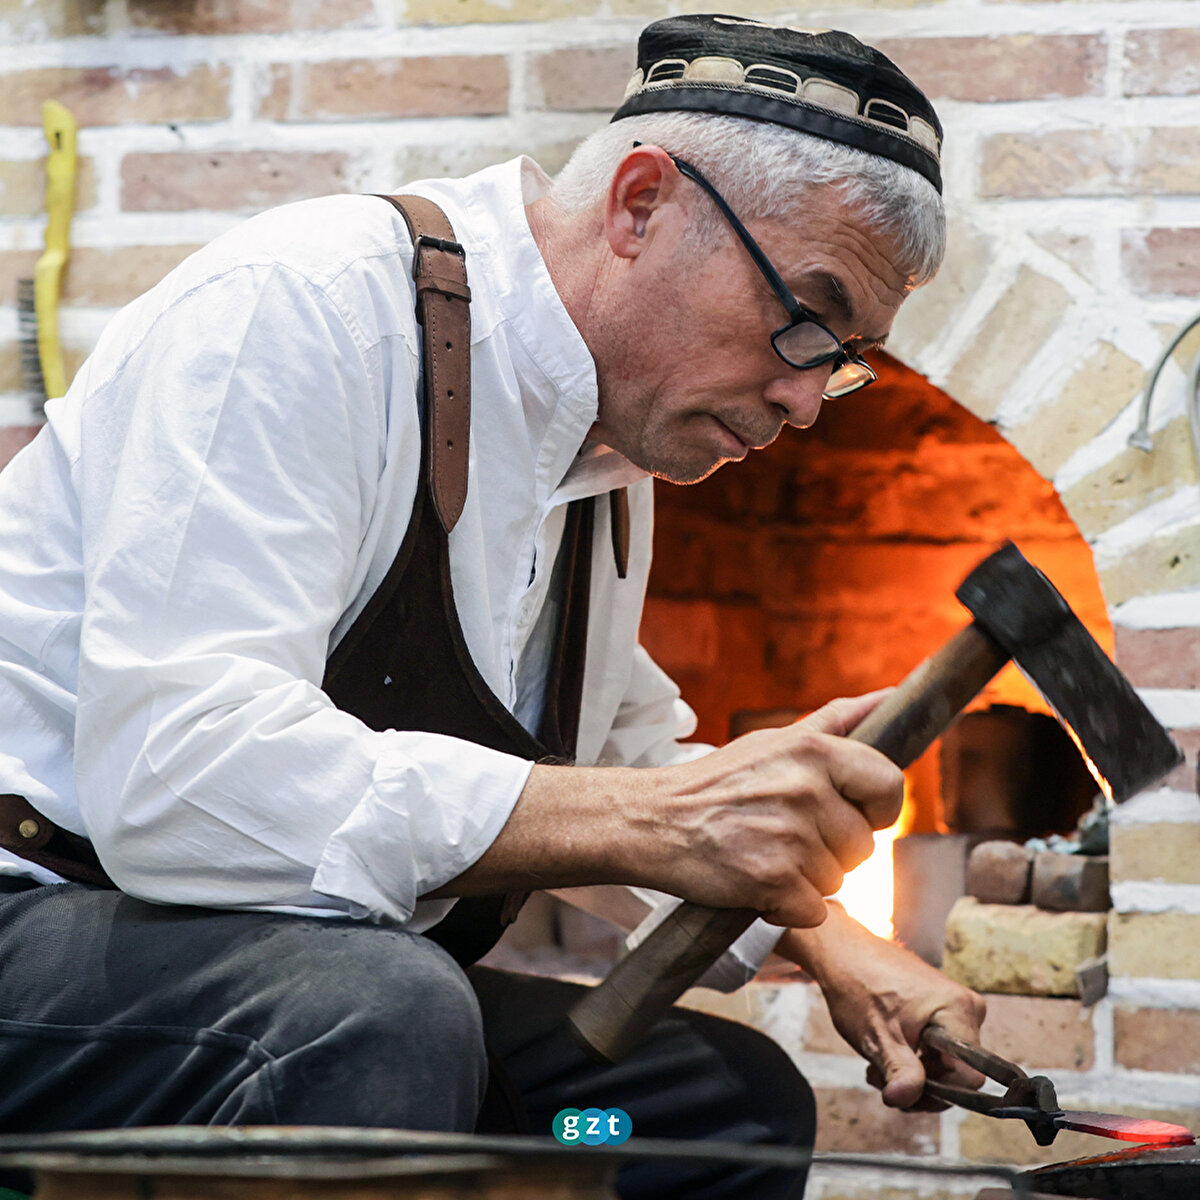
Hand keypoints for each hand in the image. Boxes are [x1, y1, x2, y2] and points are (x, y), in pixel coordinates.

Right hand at [641, 694, 904, 926]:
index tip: (849, 813)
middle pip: (862, 844)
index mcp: (812, 750)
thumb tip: (888, 696)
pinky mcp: (774, 880)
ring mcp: (791, 836)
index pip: (888, 784)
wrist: (652, 821)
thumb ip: (835, 720)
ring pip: (838, 880)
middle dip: (830, 849)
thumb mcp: (773, 741)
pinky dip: (787, 907)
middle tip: (783, 835)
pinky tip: (756, 881)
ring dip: (805, 879)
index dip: (875, 808)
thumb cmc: (715, 783)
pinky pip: (813, 910)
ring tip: (763, 853)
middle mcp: (806, 789)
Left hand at [778, 903, 986, 1109]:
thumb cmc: (859, 987)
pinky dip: (912, 1058)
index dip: (938, 1092)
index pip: (970, 1077)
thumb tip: (905, 1099)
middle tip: (882, 1078)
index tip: (906, 1091)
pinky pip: (938, 1049)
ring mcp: (956, 1008)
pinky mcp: (944, 1010)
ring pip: (945, 1064)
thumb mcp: (878, 1037)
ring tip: (877, 1065)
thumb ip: (899, 1072)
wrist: (844, 954)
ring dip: (912, 1073)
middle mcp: (967, 1008)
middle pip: (958, 1074)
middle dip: (919, 1084)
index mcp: (959, 1011)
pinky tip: (886, 1052)